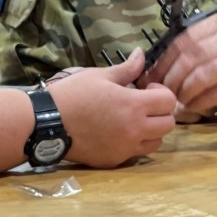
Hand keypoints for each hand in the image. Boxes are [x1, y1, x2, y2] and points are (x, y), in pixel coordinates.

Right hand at [50, 48, 175, 166]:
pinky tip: (117, 133)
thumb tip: (141, 55)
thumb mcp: (101, 76)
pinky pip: (135, 154)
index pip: (169, 102)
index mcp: (134, 106)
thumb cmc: (74, 94)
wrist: (48, 122)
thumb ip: (127, 69)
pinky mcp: (114, 161)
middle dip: (160, 113)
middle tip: (143, 105)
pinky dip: (133, 144)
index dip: (161, 93)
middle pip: (168, 125)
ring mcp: (125, 148)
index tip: (146, 90)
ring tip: (133, 121)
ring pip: (156, 142)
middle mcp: (134, 130)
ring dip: (151, 131)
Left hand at [142, 12, 216, 115]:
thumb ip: (204, 45)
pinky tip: (197, 107)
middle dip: (171, 80)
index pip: (182, 41)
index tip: (152, 77)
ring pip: (201, 77)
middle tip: (164, 94)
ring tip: (180, 102)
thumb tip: (165, 65)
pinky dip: (202, 102)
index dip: (163, 61)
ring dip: (185, 93)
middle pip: (189, 59)